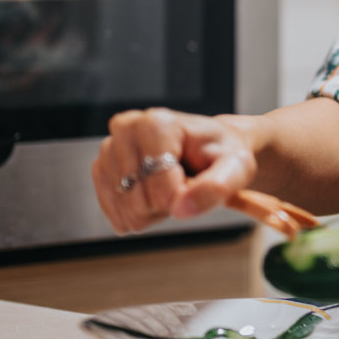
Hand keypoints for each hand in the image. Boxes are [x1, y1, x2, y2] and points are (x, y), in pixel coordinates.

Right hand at [91, 107, 259, 232]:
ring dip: (154, 211)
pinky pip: (115, 213)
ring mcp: (109, 148)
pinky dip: (139, 215)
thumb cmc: (224, 156)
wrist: (211, 150)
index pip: (159, 188)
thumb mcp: (237, 168)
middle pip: (138, 201)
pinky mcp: (101, 169)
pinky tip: (155, 197)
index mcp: (157, 123)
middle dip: (167, 204)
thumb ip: (216, 188)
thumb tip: (180, 209)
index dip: (183, 197)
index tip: (197, 180)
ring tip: (171, 187)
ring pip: (126, 210)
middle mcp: (126, 128)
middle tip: (185, 184)